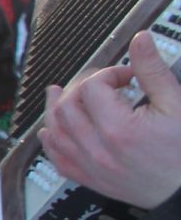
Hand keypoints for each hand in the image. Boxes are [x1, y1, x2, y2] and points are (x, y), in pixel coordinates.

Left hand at [40, 30, 180, 208]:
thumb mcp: (176, 105)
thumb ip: (153, 71)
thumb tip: (140, 39)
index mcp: (119, 129)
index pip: (92, 88)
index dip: (108, 74)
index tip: (126, 76)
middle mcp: (98, 149)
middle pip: (67, 107)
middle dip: (80, 87)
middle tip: (100, 82)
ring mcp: (90, 166)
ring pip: (55, 131)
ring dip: (55, 109)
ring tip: (58, 93)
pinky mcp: (89, 179)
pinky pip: (57, 159)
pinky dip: (51, 141)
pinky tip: (51, 129)